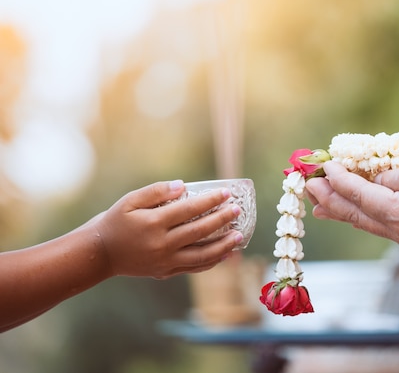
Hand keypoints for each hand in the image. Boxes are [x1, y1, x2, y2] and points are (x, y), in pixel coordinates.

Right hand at [92, 180, 243, 278]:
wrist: (99, 254)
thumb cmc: (115, 222)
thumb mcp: (130, 201)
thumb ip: (156, 192)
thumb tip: (182, 186)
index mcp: (153, 223)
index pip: (189, 210)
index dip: (210, 201)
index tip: (226, 193)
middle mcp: (162, 244)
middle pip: (199, 231)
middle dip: (222, 220)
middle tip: (237, 210)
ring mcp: (165, 261)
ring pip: (201, 255)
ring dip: (223, 245)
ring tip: (239, 235)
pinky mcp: (165, 272)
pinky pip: (194, 267)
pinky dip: (211, 261)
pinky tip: (225, 253)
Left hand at [306, 149, 398, 254]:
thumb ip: (392, 176)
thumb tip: (369, 180)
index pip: (361, 196)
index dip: (338, 179)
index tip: (321, 165)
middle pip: (359, 216)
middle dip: (331, 200)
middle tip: (306, 187)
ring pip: (371, 223)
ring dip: (344, 210)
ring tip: (319, 203)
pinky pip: (386, 226)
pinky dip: (367, 214)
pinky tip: (356, 209)